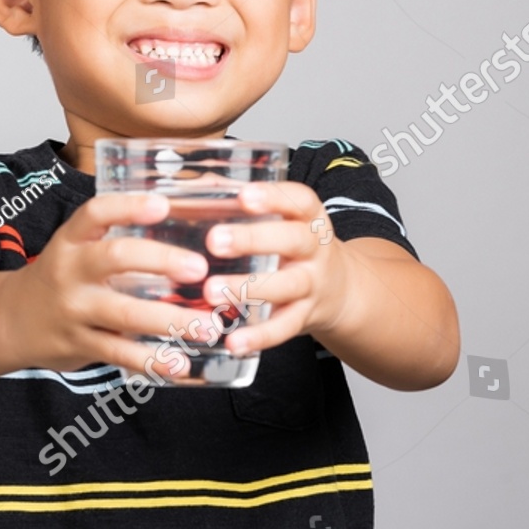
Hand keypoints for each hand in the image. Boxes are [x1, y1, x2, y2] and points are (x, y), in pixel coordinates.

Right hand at [2, 191, 209, 376]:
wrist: (9, 322)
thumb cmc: (58, 280)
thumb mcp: (73, 250)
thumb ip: (115, 242)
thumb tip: (185, 232)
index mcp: (70, 240)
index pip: (95, 213)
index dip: (128, 206)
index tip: (162, 205)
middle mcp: (69, 271)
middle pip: (115, 258)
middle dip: (161, 261)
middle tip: (199, 268)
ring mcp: (73, 309)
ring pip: (124, 313)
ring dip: (170, 320)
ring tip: (209, 326)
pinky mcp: (79, 344)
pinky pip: (119, 353)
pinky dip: (151, 361)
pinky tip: (180, 364)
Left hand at [204, 181, 354, 356]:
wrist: (340, 289)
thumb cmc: (290, 244)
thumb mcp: (279, 219)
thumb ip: (238, 202)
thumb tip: (187, 185)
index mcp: (307, 218)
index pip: (299, 200)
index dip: (274, 197)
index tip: (244, 195)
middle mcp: (315, 249)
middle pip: (293, 240)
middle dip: (254, 239)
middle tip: (215, 241)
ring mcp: (312, 284)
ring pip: (287, 286)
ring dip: (249, 289)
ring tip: (211, 291)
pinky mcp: (305, 317)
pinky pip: (284, 328)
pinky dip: (259, 337)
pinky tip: (232, 342)